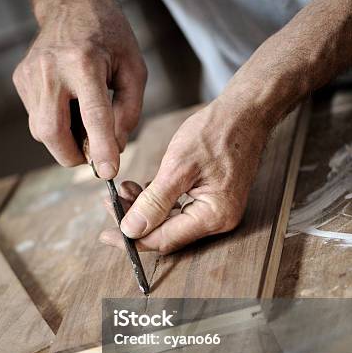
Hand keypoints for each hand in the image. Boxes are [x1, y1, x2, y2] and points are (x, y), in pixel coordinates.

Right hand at [13, 0, 146, 177]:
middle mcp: (50, 69)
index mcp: (83, 62)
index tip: (109, 172)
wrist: (71, 2)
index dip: (101, 149)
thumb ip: (128, 111)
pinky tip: (69, 104)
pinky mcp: (20, 79)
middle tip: (93, 154)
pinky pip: (37, 118)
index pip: (93, 116)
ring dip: (65, 139)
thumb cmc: (110, 36)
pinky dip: (56, 123)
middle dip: (73, 155)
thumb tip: (114, 148)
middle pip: (52, 132)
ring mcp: (30, 74)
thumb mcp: (134, 69)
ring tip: (83, 118)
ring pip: (41, 131)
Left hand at [100, 91, 271, 253]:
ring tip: (124, 189)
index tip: (106, 235)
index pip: (164, 240)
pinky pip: (180, 210)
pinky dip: (158, 202)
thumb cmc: (217, 132)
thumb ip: (154, 202)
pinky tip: (142, 188)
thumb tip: (131, 231)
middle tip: (109, 204)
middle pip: (166, 233)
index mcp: (213, 216)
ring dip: (144, 209)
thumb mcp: (178, 166)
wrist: (245, 112)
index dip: (132, 239)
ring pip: (170, 222)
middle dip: (135, 221)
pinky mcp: (212, 199)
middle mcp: (218, 220)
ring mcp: (217, 211)